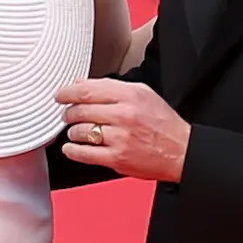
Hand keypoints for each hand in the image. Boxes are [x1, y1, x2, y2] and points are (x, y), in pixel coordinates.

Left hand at [58, 78, 191, 183]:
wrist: (181, 152)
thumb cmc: (163, 124)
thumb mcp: (143, 94)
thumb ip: (112, 88)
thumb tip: (81, 83)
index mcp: (130, 95)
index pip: (88, 90)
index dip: (67, 92)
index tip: (60, 95)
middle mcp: (124, 115)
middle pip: (80, 110)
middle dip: (68, 113)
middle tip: (67, 115)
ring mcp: (120, 138)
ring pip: (80, 131)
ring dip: (72, 132)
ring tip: (76, 131)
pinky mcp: (117, 158)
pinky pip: (84, 154)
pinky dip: (72, 150)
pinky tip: (72, 147)